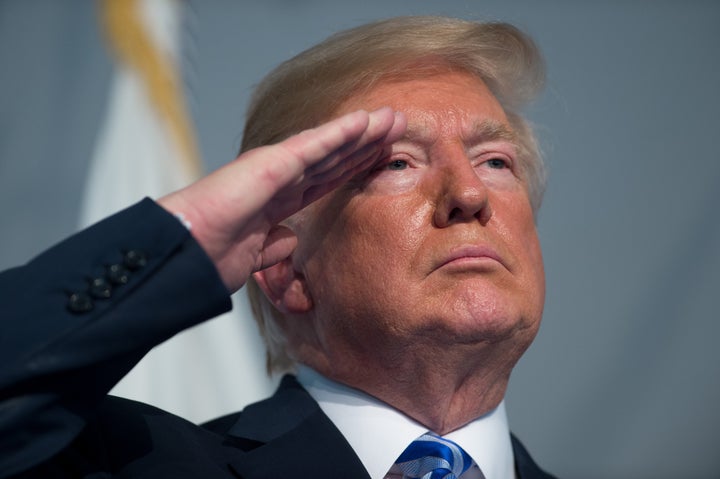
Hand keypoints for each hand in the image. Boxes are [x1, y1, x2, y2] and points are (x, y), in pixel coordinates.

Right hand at [158, 107, 406, 291]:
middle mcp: (280, 179)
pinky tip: (366, 122)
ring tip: (393, 119)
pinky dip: (341, 133)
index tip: (381, 157)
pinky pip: (314, 146)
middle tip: (397, 128)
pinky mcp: (271, 164)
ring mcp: (276, 168)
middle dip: (367, 144)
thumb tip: (289, 240)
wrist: (186, 254)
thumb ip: (274, 245)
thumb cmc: (211, 256)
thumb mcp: (256, 257)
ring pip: (330, 146)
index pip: (326, 179)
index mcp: (279, 201)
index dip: (355, 166)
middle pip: (335, 158)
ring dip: (363, 132)